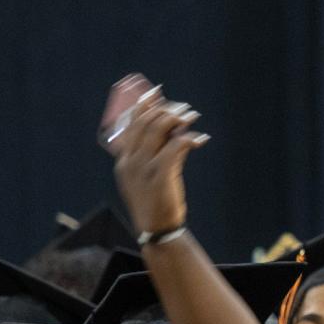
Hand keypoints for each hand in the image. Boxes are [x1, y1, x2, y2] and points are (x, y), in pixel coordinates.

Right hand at [113, 86, 208, 234]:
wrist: (157, 230)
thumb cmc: (155, 204)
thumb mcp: (147, 177)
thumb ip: (154, 154)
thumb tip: (174, 132)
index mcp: (123, 160)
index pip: (130, 124)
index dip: (143, 105)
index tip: (156, 93)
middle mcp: (130, 161)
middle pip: (146, 122)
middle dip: (165, 110)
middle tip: (184, 108)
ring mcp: (143, 167)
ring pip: (159, 129)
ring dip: (178, 119)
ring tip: (192, 116)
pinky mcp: (160, 175)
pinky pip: (176, 146)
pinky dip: (189, 138)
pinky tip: (200, 139)